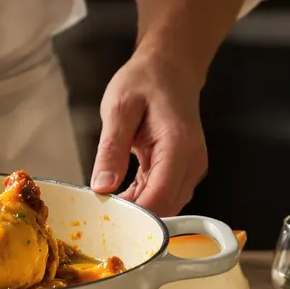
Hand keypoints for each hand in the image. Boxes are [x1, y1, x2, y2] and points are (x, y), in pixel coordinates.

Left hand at [89, 56, 207, 216]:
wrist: (170, 68)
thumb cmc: (146, 81)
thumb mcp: (119, 109)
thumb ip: (111, 149)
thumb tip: (102, 186)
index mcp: (178, 146)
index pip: (161, 196)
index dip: (135, 215)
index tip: (106, 219)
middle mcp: (191, 162)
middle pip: (165, 207)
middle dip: (134, 218)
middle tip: (98, 216)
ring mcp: (190, 168)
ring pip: (165, 206)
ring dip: (137, 211)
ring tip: (105, 206)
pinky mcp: (182, 170)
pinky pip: (163, 195)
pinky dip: (142, 200)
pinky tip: (119, 197)